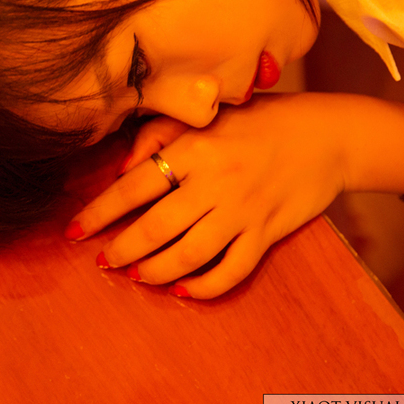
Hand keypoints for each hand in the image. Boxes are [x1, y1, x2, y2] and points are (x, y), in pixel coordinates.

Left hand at [70, 93, 346, 298]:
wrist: (329, 134)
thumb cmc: (261, 119)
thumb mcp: (206, 113)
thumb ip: (159, 134)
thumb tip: (123, 170)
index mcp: (194, 148)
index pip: (133, 188)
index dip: (98, 213)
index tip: (74, 232)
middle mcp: (215, 182)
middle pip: (155, 228)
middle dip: (121, 249)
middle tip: (103, 261)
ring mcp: (243, 211)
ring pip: (188, 255)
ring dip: (155, 271)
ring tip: (135, 275)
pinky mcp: (268, 233)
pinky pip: (231, 271)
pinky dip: (204, 287)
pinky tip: (182, 290)